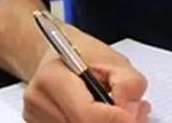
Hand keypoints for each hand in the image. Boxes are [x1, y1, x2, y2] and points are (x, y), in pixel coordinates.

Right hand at [23, 26, 149, 122]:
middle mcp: (39, 102)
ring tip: (120, 112)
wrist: (57, 56)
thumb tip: (130, 111)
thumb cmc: (83, 55)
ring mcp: (36, 118)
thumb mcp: (113, 58)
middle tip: (135, 114)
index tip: (134, 114)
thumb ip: (128, 82)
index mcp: (52, 77)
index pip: (86, 112)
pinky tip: (104, 117)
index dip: (114, 118)